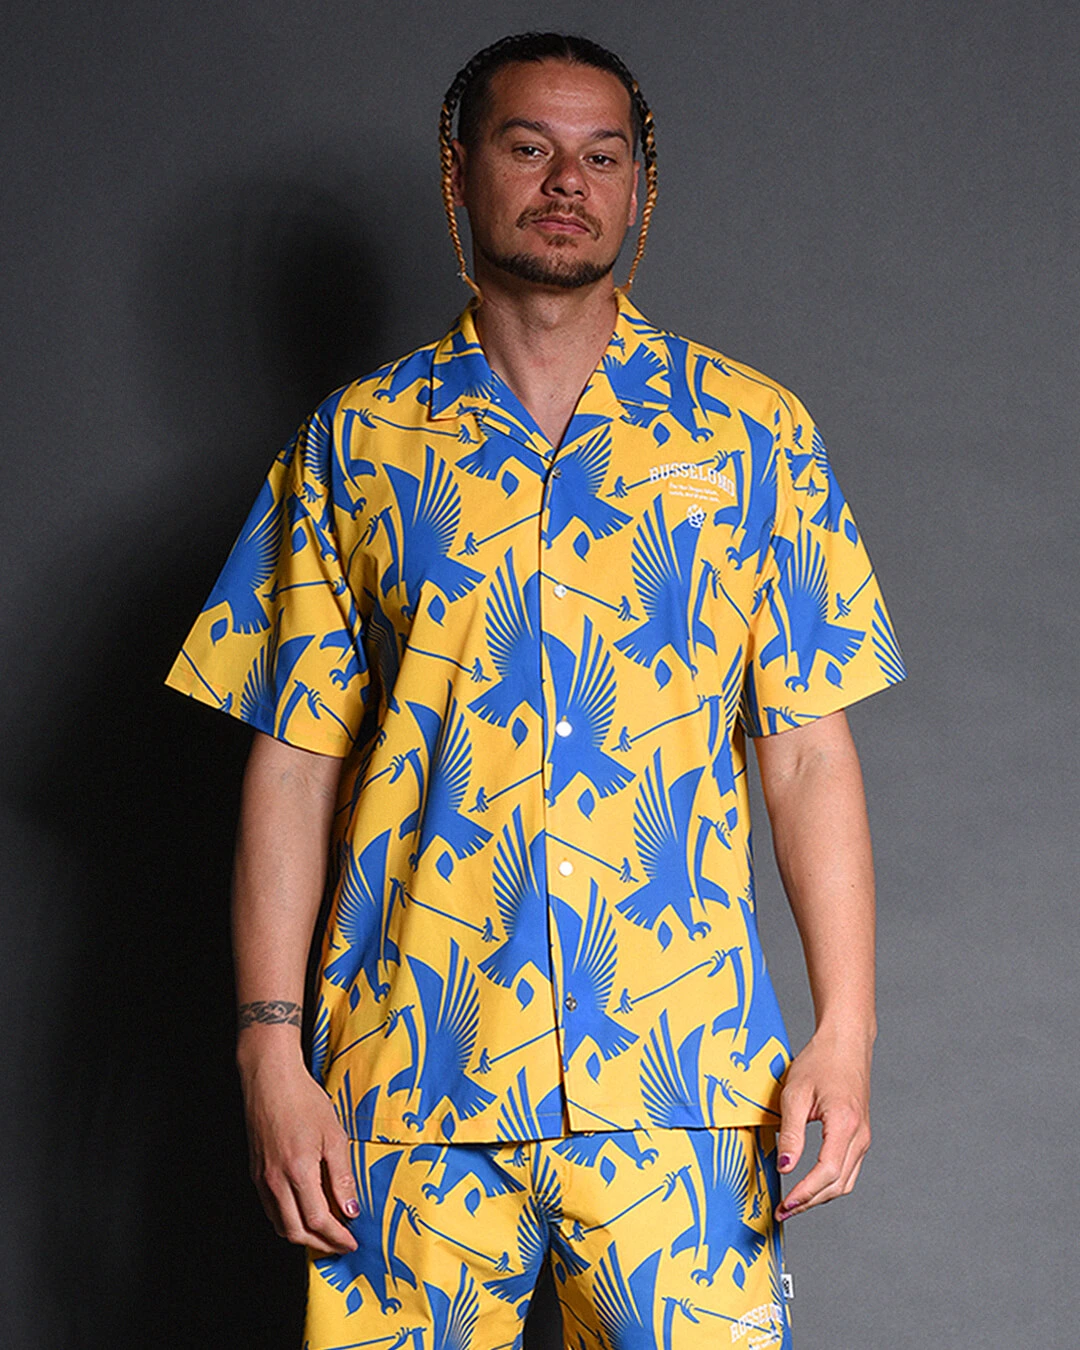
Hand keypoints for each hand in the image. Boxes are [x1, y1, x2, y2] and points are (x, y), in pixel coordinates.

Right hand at [238, 1042, 359, 1254]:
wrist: (271, 1079)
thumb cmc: (304, 1101)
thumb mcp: (334, 1136)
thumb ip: (342, 1177)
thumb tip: (351, 1210)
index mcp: (298, 1171)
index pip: (318, 1221)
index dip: (336, 1237)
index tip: (352, 1243)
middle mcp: (275, 1181)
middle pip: (296, 1231)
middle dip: (321, 1244)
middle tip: (341, 1244)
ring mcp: (262, 1179)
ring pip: (280, 1224)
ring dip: (303, 1236)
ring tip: (325, 1233)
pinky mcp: (256, 1173)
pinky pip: (271, 1209)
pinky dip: (288, 1220)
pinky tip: (304, 1213)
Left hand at [774, 1028, 871, 1221]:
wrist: (845, 1043)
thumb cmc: (820, 1062)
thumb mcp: (795, 1093)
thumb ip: (790, 1133)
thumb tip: (784, 1168)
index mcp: (845, 1124)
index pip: (826, 1172)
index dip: (805, 1193)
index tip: (785, 1205)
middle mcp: (860, 1136)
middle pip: (837, 1184)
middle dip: (810, 1202)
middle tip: (783, 1211)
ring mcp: (863, 1138)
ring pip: (844, 1181)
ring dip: (819, 1196)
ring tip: (793, 1203)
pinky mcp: (860, 1137)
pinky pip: (847, 1170)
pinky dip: (828, 1183)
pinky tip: (809, 1185)